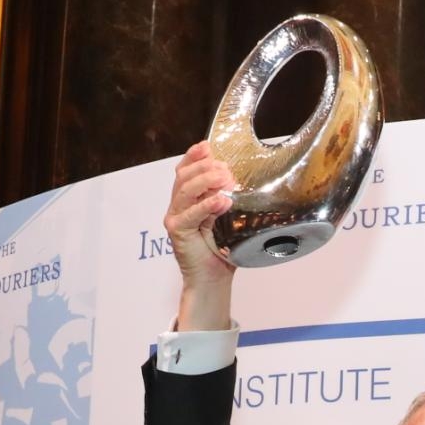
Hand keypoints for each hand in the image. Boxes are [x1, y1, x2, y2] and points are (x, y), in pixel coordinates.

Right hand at [165, 141, 238, 331]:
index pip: (185, 169)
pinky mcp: (177, 232)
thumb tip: (248, 179)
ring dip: (206, 181)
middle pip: (184, 175)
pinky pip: (189, 214)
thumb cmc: (223, 248)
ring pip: (185, 190)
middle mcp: (178, 205)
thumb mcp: (230, 217)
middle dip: (205, 167)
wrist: (214, 278)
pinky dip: (206, 206)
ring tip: (226, 180)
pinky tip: (222, 201)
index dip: (194, 155)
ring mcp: (175, 218)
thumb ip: (231, 197)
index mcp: (188, 198)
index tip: (209, 146)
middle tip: (226, 168)